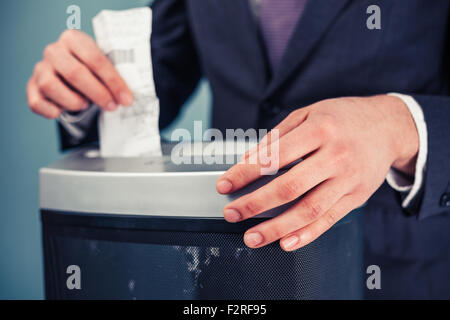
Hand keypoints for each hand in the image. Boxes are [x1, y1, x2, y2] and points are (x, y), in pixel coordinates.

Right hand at [26, 30, 132, 118]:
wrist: (71, 75)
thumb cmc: (92, 70)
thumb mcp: (104, 66)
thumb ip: (115, 76)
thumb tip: (127, 97)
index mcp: (74, 39)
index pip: (95, 59)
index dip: (113, 81)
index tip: (126, 99)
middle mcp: (54, 51)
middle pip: (75, 73)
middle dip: (98, 94)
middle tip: (112, 106)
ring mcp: (41, 68)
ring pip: (51, 86)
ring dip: (74, 101)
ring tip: (86, 105)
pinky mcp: (31, 87)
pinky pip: (37, 103)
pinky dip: (53, 111)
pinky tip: (65, 111)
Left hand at [216, 95, 418, 250]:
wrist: (389, 127)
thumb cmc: (343, 118)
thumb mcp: (309, 113)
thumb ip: (278, 136)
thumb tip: (248, 160)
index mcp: (320, 130)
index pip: (274, 156)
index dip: (245, 173)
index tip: (225, 184)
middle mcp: (336, 156)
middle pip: (289, 187)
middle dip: (255, 203)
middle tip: (232, 212)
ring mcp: (348, 179)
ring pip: (309, 210)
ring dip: (277, 228)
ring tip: (252, 237)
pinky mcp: (357, 197)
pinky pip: (330, 220)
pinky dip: (307, 235)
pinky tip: (286, 242)